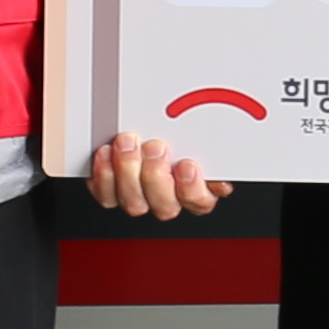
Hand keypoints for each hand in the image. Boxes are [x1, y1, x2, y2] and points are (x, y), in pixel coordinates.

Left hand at [87, 131, 233, 219]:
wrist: (139, 122)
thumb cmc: (174, 126)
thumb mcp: (199, 130)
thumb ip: (214, 142)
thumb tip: (224, 152)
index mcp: (197, 188)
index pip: (200, 201)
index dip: (192, 188)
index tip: (187, 165)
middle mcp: (167, 198)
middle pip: (165, 206)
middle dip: (156, 176)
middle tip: (155, 147)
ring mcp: (139, 197)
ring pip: (134, 203)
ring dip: (128, 172)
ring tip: (127, 143)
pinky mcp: (112, 192)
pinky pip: (106, 195)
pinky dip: (104, 175)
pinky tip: (106, 153)